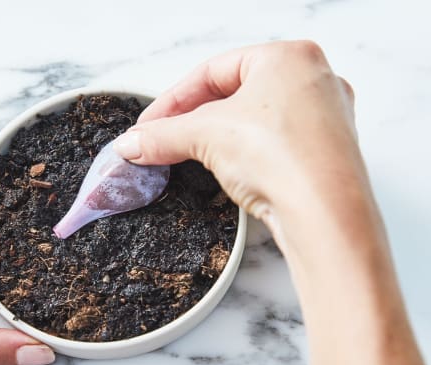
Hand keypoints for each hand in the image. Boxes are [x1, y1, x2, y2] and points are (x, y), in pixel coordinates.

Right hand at [113, 40, 363, 246]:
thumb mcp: (206, 136)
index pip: (213, 71)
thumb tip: (132, 143)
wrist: (324, 215)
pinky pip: (271, 144)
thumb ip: (163, 135)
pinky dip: (242, 153)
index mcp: (290, 56)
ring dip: (215, 137)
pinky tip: (226, 170)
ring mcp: (324, 118)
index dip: (173, 99)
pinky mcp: (322, 154)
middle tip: (163, 139)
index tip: (148, 125)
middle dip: (192, 119)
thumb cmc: (282, 157)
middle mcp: (314, 80)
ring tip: (189, 155)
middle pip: (233, 94)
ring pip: (252, 120)